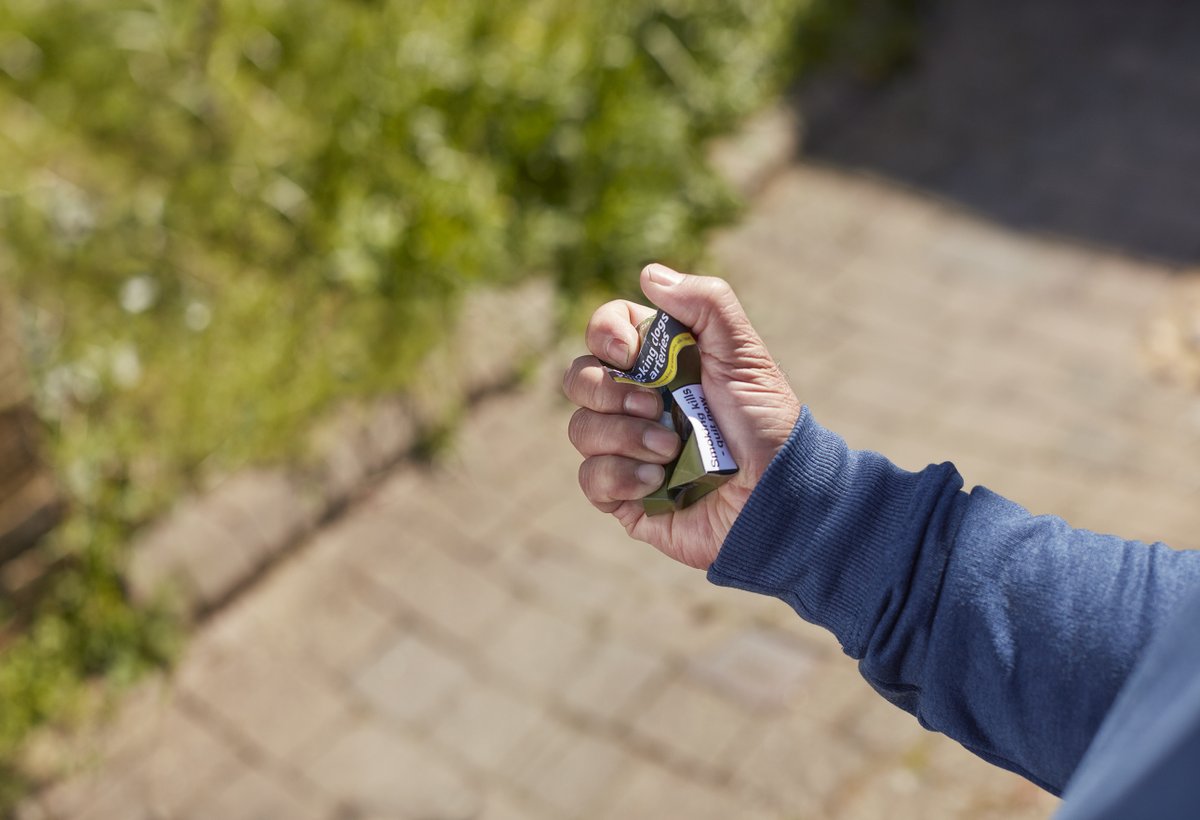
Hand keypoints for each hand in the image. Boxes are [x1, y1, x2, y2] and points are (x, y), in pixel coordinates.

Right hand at [563, 263, 800, 568]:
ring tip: (671, 450)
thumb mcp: (744, 354)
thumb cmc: (766, 423)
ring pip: (580, 428)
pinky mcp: (623, 495)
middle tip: (655, 405)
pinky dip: (623, 476)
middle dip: (609, 391)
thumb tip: (648, 274)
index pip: (606, 331)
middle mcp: (636, 401)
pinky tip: (659, 481)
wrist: (777, 496)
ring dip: (624, 437)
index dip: (606, 334)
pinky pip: (591, 479)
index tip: (630, 352)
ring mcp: (626, 449)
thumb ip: (705, 303)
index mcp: (660, 362)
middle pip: (578, 378)